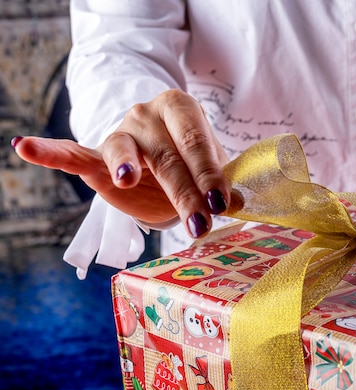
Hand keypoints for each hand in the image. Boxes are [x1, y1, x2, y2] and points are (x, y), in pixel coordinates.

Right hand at [13, 89, 230, 237]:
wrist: (165, 162)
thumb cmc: (191, 166)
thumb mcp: (209, 173)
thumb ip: (221, 184)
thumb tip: (240, 203)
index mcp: (182, 110)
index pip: (196, 142)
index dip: (210, 174)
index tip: (223, 204)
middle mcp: (149, 114)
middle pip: (167, 154)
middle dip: (185, 192)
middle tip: (200, 224)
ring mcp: (121, 132)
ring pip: (125, 152)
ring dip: (129, 170)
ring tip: (126, 181)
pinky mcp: (97, 156)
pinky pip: (72, 152)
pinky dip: (49, 152)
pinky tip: (25, 146)